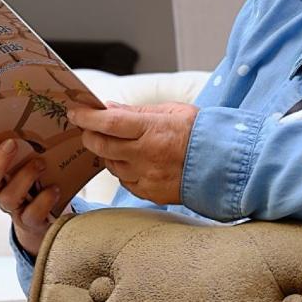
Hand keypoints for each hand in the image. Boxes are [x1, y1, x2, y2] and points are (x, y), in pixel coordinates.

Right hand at [0, 127, 64, 255]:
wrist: (51, 218)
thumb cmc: (39, 179)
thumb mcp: (32, 158)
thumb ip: (29, 140)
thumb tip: (47, 109)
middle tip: (12, 144)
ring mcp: (14, 207)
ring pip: (7, 197)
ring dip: (24, 177)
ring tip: (40, 163)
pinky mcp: (31, 221)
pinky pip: (32, 215)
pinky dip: (43, 201)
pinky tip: (54, 189)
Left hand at [68, 102, 198, 204]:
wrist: (226, 164)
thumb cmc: (201, 133)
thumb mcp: (172, 112)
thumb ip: (137, 112)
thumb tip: (109, 108)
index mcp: (153, 130)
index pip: (108, 123)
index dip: (87, 117)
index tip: (75, 112)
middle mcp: (147, 155)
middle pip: (102, 146)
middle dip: (90, 135)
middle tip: (89, 128)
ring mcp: (147, 177)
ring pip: (111, 165)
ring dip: (108, 153)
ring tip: (120, 144)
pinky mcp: (151, 193)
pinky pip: (125, 181)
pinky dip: (123, 170)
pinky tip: (134, 161)